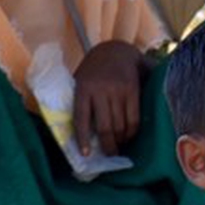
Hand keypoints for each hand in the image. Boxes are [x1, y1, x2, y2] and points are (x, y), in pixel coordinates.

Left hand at [73, 40, 144, 154]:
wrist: (117, 50)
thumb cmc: (94, 70)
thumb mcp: (81, 79)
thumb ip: (79, 101)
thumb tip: (70, 130)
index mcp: (83, 87)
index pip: (81, 117)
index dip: (83, 138)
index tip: (86, 154)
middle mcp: (101, 89)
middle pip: (105, 126)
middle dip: (108, 145)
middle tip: (109, 154)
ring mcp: (118, 90)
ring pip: (120, 125)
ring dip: (120, 140)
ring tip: (119, 146)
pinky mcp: (133, 91)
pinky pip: (134, 118)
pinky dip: (132, 131)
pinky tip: (129, 136)